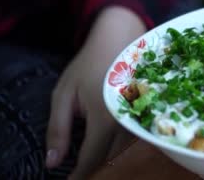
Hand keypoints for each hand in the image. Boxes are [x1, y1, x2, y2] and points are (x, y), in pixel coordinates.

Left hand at [46, 7, 144, 178]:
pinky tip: (112, 136)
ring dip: (109, 154)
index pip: (91, 158)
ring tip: (95, 150)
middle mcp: (127, 121)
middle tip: (80, 165)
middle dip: (94, 165)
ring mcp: (142, 116)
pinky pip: (135, 136)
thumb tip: (53, 162)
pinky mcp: (150, 111)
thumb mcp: (63, 94)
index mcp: (104, 117)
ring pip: (125, 149)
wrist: (121, 37)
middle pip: (110, 157)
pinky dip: (122, 142)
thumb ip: (58, 129)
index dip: (79, 175)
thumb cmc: (89, 64)